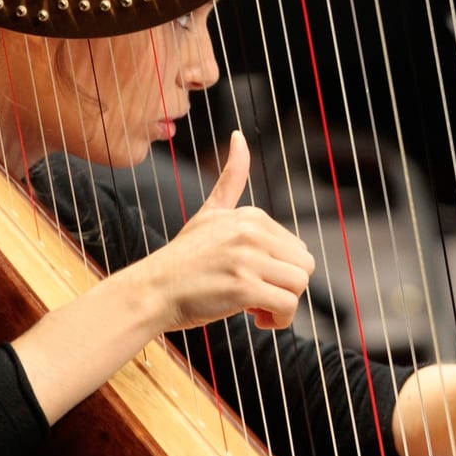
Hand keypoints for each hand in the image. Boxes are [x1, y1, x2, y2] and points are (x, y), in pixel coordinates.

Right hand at [134, 130, 314, 331]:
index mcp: (250, 216)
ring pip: (300, 285)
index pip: (296, 249)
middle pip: (304, 266)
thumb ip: (231, 178)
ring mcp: (247, 258)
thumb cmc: (182, 260)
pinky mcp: (244, 286)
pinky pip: (288, 306)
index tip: (249, 277)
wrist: (151, 292)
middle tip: (254, 295)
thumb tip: (239, 135)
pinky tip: (256, 319)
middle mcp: (251, 231)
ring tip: (255, 309)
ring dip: (283, 306)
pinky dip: (278, 320)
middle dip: (285, 286)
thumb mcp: (209, 213)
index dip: (277, 270)